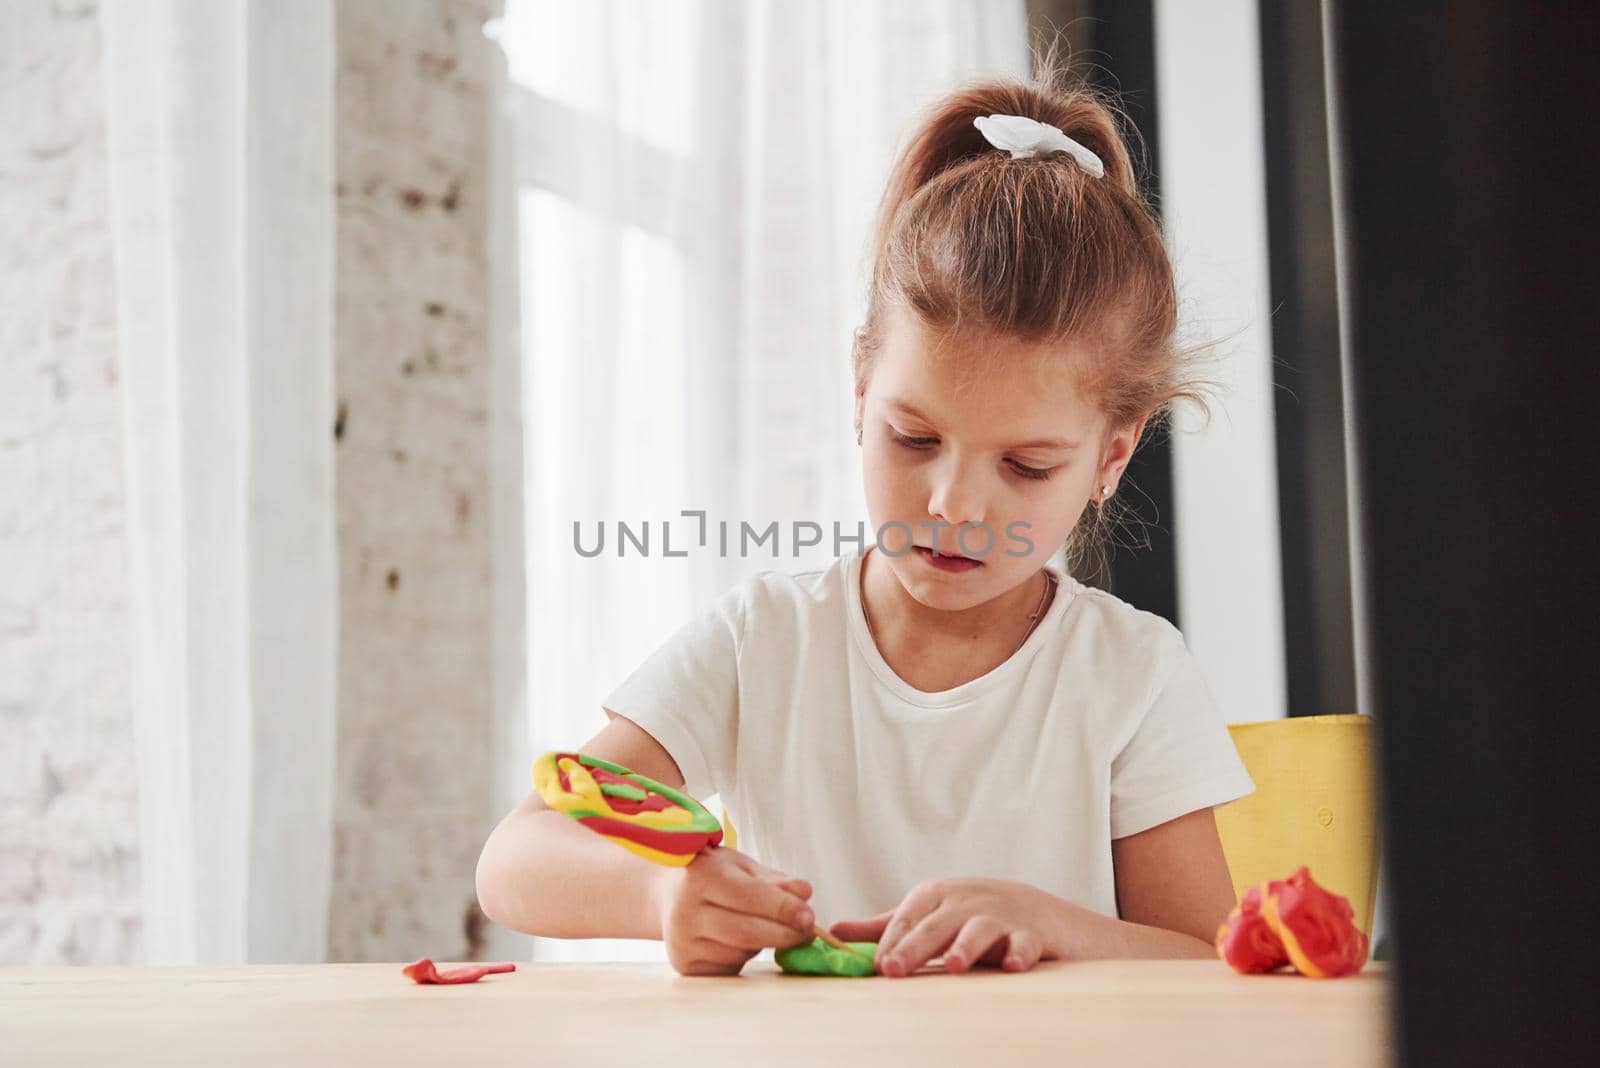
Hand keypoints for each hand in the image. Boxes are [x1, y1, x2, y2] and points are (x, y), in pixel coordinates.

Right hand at [650, 846, 815, 975]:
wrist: (667, 894)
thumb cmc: (713, 875)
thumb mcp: (742, 866)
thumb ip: (775, 881)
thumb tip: (805, 893)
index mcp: (700, 876)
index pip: (749, 897)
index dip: (782, 908)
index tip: (809, 915)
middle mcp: (685, 911)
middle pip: (746, 932)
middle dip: (784, 934)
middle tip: (808, 932)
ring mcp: (682, 942)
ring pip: (740, 952)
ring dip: (766, 943)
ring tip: (767, 927)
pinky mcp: (685, 965)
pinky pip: (730, 966)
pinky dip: (746, 955)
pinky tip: (743, 940)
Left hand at [830, 877, 1062, 977]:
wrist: (1035, 908)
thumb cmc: (970, 914)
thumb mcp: (927, 914)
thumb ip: (883, 926)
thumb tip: (833, 930)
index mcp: (935, 896)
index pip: (907, 919)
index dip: (890, 942)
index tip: (875, 966)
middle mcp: (964, 902)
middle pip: (936, 925)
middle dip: (914, 946)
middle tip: (893, 968)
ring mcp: (998, 916)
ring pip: (980, 930)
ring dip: (966, 946)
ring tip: (952, 965)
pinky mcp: (1029, 933)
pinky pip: (1024, 943)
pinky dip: (1020, 952)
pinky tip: (1012, 965)